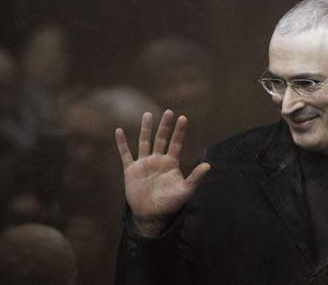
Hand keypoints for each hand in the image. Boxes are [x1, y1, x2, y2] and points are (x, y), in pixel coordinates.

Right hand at [115, 110, 209, 236]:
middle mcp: (158, 160)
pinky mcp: (131, 170)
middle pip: (161, 138)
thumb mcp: (186, 190)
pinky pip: (126, 154)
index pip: (176, 143)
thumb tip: (209, 165)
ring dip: (145, 129)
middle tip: (168, 112)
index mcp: (171, 163)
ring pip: (144, 142)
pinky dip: (122, 143)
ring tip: (147, 115)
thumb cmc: (171, 203)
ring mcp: (144, 163)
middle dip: (165, 126)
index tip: (183, 118)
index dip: (179, 131)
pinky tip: (119, 131)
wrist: (152, 215)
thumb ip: (196, 177)